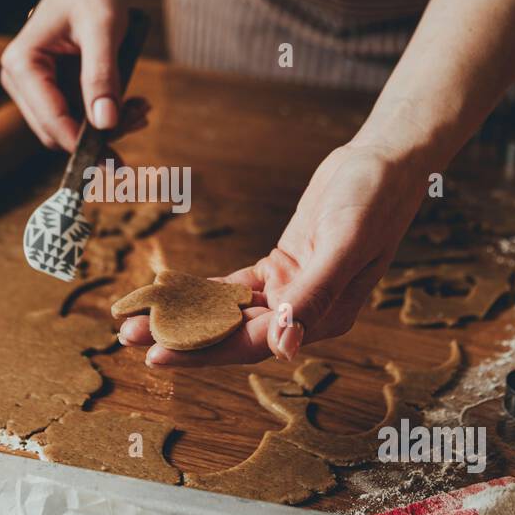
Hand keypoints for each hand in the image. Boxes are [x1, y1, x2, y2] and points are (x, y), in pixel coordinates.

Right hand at [0, 0, 146, 149]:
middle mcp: (21, 80)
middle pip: (59, 132)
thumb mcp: (103, 29)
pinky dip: (107, 114)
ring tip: (142, 107)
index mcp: (22, 66)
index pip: (52, 123)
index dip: (83, 145)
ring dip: (108, 126)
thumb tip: (105, 124)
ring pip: (71, 128)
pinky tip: (132, 103)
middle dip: (100, 135)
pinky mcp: (54, 88)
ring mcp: (36, 87)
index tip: (117, 160)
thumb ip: (102, 76)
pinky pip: (79, 115)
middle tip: (141, 117)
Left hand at [117, 141, 431, 365]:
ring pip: (229, 312)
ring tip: (137, 317)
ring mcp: (294, 290)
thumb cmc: (374, 197)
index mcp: (325, 317)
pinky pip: (236, 287)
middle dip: (181, 337)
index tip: (156, 353)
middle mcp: (307, 311)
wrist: (386, 160)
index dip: (202, 351)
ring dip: (186, 315)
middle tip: (128, 336)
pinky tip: (170, 292)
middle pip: (232, 334)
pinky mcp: (284, 266)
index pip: (252, 344)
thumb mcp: (345, 242)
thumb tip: (285, 345)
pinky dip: (204, 290)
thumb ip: (314, 293)